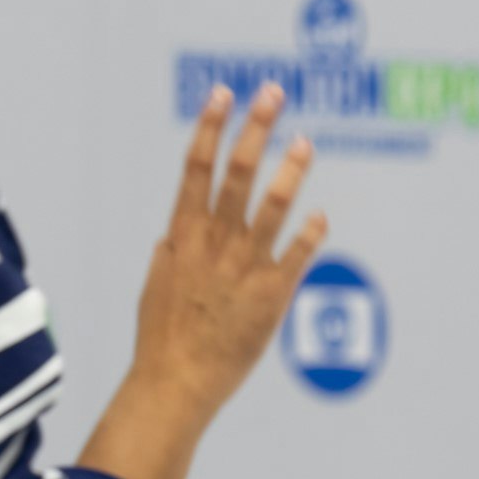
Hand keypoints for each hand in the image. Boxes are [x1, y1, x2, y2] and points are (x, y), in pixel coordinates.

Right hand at [131, 82, 325, 417]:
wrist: (176, 385)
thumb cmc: (163, 339)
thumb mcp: (156, 288)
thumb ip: (168, 256)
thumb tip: (169, 236)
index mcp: (183, 237)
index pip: (195, 170)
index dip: (209, 129)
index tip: (222, 95)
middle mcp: (215, 245)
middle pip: (236, 174)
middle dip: (254, 129)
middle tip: (272, 94)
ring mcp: (244, 269)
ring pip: (271, 208)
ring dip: (289, 171)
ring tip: (304, 141)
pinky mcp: (270, 296)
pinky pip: (296, 257)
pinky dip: (310, 235)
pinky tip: (322, 217)